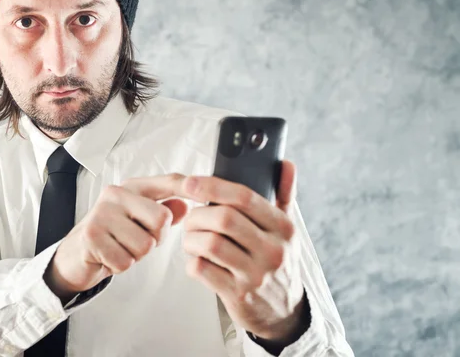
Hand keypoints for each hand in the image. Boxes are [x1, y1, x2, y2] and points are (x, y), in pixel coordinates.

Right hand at [45, 174, 188, 299]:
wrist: (75, 255)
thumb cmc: (112, 236)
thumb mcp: (138, 220)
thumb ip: (163, 210)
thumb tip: (186, 204)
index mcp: (132, 188)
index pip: (167, 182)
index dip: (188, 187)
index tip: (207, 189)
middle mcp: (116, 195)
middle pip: (161, 219)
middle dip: (155, 239)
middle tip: (136, 240)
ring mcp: (102, 214)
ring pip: (144, 244)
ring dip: (136, 255)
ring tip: (120, 248)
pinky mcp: (92, 236)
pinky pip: (126, 261)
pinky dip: (120, 265)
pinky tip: (109, 256)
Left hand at [180, 160, 307, 341]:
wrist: (284, 313)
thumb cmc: (278, 261)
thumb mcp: (286, 229)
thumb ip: (283, 194)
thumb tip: (285, 163)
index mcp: (283, 228)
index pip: (245, 197)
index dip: (213, 185)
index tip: (190, 182)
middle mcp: (272, 250)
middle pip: (224, 219)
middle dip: (198, 214)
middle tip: (192, 218)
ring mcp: (255, 275)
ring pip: (209, 243)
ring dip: (191, 238)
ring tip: (192, 238)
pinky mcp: (237, 295)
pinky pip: (202, 270)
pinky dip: (191, 261)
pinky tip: (197, 259)